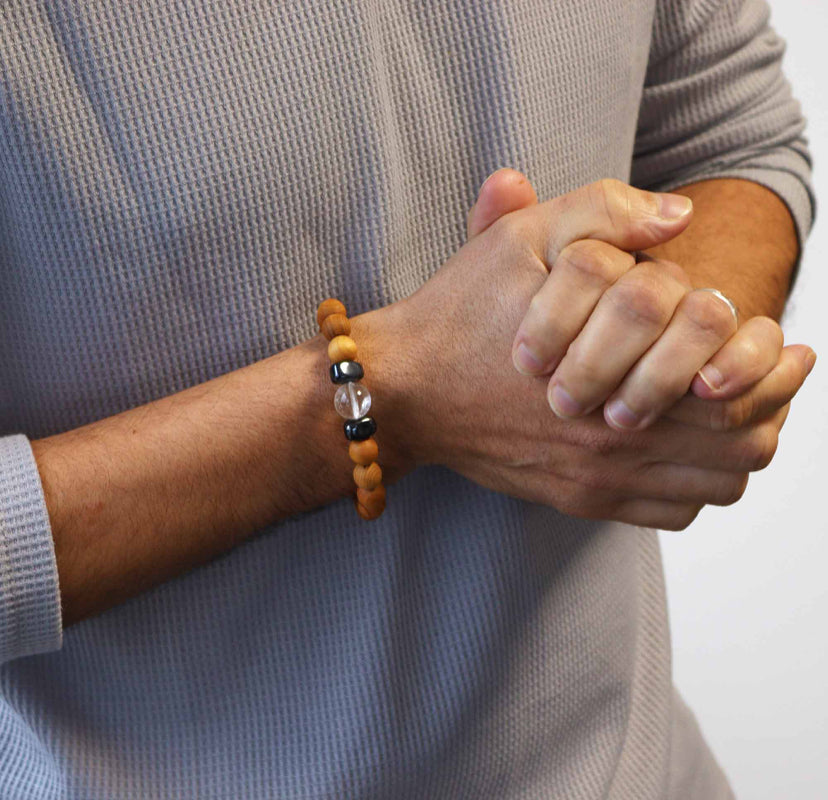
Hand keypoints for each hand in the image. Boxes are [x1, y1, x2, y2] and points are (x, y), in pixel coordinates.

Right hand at [362, 170, 814, 529]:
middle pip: (741, 444)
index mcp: (616, 369)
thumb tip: (680, 214)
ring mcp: (598, 479)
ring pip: (715, 485)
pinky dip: (697, 488)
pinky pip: (672, 513)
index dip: (776, 365)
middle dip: (773, 407)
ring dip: (739, 449)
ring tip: (736, 414)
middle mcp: (616, 437)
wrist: (405, 390)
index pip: (737, 386)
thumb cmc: (460, 315)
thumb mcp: (522, 239)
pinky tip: (687, 453)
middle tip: (772, 378)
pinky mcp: (578, 500)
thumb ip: (603, 213)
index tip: (791, 345)